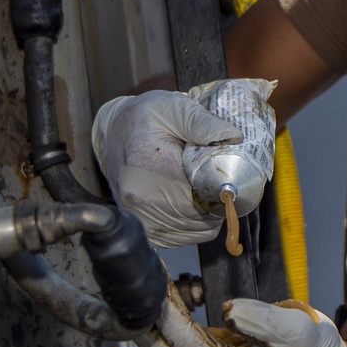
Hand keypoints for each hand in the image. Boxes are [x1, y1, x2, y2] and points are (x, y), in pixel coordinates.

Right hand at [91, 89, 242, 247]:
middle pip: (199, 218)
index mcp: (147, 168)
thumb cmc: (145, 119)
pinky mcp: (142, 228)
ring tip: (203, 189)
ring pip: (194, 232)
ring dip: (208, 215)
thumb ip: (202, 122)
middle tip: (218, 181)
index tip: (226, 177)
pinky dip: (194, 225)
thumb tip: (233, 137)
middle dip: (217, 202)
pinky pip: (182, 238)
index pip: (200, 196)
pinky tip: (192, 202)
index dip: (222, 191)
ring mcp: (138, 218)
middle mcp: (138, 199)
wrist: (113, 133)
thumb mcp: (173, 107)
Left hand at [139, 294, 346, 346]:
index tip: (152, 278)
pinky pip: (176, 343)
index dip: (165, 309)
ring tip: (154, 275)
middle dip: (147, 312)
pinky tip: (169, 292)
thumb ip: (263, 320)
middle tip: (141, 272)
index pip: (183, 342)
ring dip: (157, 313)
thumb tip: (228, 309)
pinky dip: (170, 318)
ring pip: (162, 346)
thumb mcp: (299, 332)